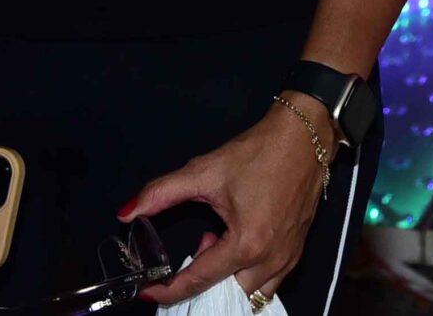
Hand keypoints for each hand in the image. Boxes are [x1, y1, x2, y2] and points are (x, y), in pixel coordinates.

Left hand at [130, 99, 331, 306]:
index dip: (169, 290)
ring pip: (250, 294)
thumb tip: (127, 212)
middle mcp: (269, 259)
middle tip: (189, 254)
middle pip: (226, 296)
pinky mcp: (297, 252)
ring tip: (214, 246)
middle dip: (202, 283)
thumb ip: (162, 193)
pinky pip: (268, 283)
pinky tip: (235, 245)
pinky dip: (246, 276)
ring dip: (226, 282)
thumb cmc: (258, 152)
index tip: (149, 292)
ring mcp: (287, 259)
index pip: (200, 280)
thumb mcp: (205, 171)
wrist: (305, 136)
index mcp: (246, 243)